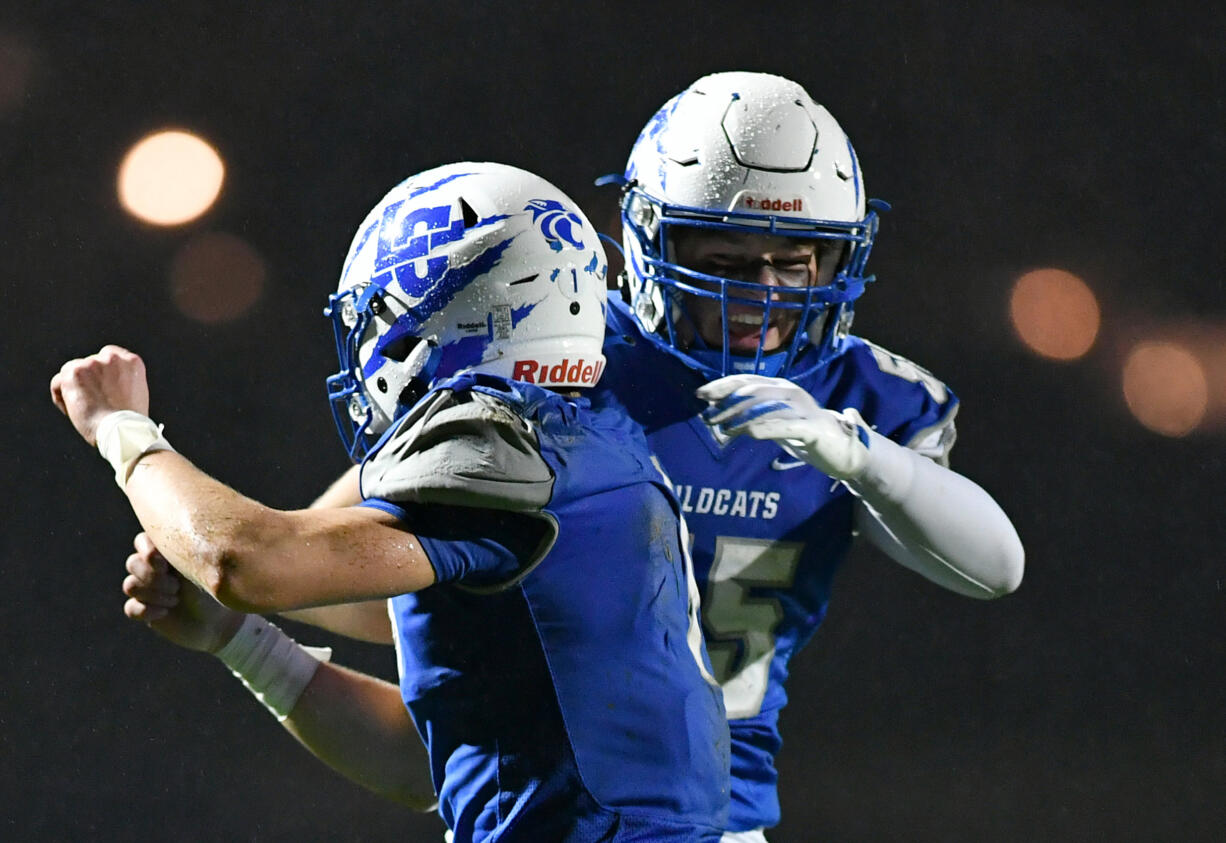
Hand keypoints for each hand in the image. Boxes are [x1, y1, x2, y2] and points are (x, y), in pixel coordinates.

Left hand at [50, 345, 149, 445]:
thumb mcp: (134, 394)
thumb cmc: (129, 422)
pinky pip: (58, 382)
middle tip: (91, 403)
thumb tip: (103, 383)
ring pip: (72, 372)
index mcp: (132, 362)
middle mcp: (112, 358)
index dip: (102, 372)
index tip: (101, 387)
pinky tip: (73, 412)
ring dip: (74, 389)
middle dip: (88, 381)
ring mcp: (92, 363)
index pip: (110, 356)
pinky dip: (61, 398)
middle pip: (89, 364)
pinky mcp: (74, 372)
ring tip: (83, 411)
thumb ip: (121, 381)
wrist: (121, 431)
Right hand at [123, 532, 244, 653]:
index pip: (142, 541)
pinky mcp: (144, 609)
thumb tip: (162, 546)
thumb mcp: (204, 568)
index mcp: (168, 551)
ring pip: (130, 585)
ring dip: (153, 594)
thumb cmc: (215, 587)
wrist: (219, 620)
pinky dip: (146, 611)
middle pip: (132, 563)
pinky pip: (130, 608)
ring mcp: (147, 588)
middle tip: (177, 587)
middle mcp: (153, 567)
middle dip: (153, 577)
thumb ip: (184, 552)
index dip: (148, 552)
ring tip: (176, 599)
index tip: (165, 565)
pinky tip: (165, 612)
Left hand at [697, 374, 870, 479]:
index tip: (700, 395)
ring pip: (766, 408)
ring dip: (741, 418)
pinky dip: (766, 428)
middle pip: (753, 393)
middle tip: (709, 418)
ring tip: (723, 429)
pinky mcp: (813, 429)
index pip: (746, 380)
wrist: (842, 449)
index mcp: (780, 387)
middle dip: (727, 404)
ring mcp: (803, 409)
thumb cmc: (803, 434)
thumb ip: (748, 414)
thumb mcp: (772, 421)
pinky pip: (786, 427)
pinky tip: (749, 434)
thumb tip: (715, 408)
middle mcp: (791, 393)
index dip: (722, 385)